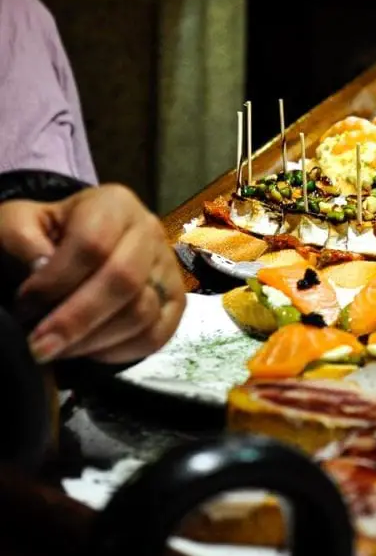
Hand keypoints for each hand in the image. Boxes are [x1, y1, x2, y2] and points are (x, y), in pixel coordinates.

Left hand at [0, 184, 185, 363]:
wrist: (73, 246)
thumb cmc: (44, 235)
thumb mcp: (19, 224)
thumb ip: (22, 240)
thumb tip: (41, 269)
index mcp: (115, 204)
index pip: (93, 245)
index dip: (55, 282)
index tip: (23, 306)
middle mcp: (150, 231)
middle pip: (124, 281)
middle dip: (77, 320)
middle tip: (39, 346)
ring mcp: (168, 267)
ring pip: (142, 312)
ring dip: (94, 340)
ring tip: (59, 349)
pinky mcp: (176, 301)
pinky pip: (157, 335)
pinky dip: (120, 352)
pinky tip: (89, 350)